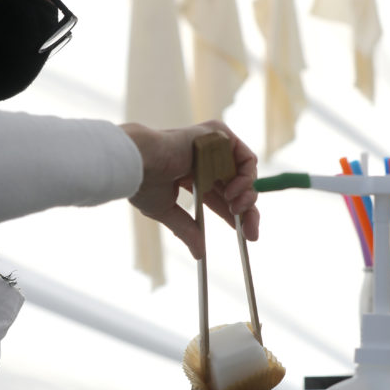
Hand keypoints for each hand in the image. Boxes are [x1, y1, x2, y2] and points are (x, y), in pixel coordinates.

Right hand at [120, 119, 258, 259]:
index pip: (220, 195)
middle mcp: (205, 158)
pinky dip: (246, 178)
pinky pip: (246, 158)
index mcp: (192, 173)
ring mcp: (213, 146)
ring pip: (244, 174)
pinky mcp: (219, 135)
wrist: (139, 163)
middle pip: (236, 186)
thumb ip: (186, 229)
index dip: (233, 214)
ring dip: (247, 196)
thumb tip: (199, 254)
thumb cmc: (145, 183)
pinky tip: (234, 192)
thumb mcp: (167, 211)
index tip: (245, 234)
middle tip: (250, 232)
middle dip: (247, 211)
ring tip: (236, 209)